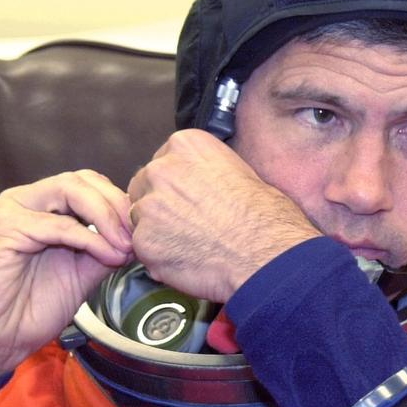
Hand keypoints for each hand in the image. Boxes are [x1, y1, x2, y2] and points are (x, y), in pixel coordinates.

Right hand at [0, 170, 133, 382]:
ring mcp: (12, 210)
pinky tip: (106, 255)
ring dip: (105, 216)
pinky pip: (56, 224)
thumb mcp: (83, 273)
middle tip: (136, 234)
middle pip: (81, 180)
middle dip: (116, 204)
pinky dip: (89, 238)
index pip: (88, 184)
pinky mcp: (4, 228)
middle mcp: (26, 201)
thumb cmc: (30, 309)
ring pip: (69, 190)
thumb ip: (106, 249)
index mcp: (43, 207)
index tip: (142, 231)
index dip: (119, 202)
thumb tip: (139, 237)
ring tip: (123, 244)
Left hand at [127, 130, 320, 302]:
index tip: (190, 200)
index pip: (162, 162)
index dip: (175, 185)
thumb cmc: (266, 218)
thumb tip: (202, 185)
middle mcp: (161, 169)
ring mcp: (149, 206)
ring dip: (157, 232)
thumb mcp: (242, 172)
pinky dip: (160, 257)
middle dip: (159, 205)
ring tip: (191, 246)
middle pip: (143, 187)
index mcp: (186, 145)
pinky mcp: (144, 242)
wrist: (265, 255)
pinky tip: (188, 261)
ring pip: (140, 219)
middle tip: (188, 224)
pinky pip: (144, 250)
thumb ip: (207, 172)